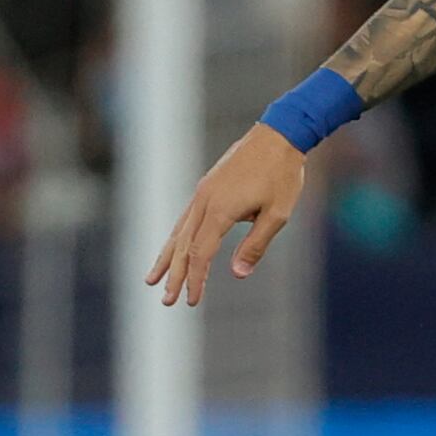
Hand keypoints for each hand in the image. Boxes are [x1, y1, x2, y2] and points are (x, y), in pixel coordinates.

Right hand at [145, 124, 304, 305]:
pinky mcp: (207, 187)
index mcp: (221, 210)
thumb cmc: (283, 175)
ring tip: (151, 278)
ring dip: (167, 257)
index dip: (195, 279)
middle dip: (173, 275)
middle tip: (165, 301)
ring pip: (179, 231)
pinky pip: (186, 218)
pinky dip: (177, 237)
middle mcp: (205, 201)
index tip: (191, 300)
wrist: (279, 135)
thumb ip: (256, 244)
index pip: (201, 253)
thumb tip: (238, 274)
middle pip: (183, 245)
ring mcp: (203, 193)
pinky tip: (174, 248)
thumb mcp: (278, 214)